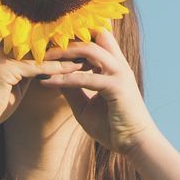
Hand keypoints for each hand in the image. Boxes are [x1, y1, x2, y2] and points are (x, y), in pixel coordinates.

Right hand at [0, 36, 81, 134]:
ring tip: (89, 55)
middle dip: (65, 42)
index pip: (34, 36)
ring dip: (67, 54)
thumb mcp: (10, 82)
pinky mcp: (4, 67)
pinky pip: (38, 66)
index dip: (57, 39)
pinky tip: (77, 70)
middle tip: (90, 44)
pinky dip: (59, 69)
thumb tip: (45, 65)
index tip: (79, 41)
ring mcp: (0, 53)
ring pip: (42, 50)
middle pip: (39, 39)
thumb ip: (25, 70)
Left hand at [34, 26, 159, 155]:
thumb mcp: (85, 106)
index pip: (98, 38)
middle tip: (45, 44)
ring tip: (44, 58)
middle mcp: (118, 65)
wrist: (135, 145)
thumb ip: (72, 90)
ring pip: (90, 50)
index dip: (77, 36)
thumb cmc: (112, 127)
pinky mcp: (116, 87)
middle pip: (96, 34)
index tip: (52, 42)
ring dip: (65, 51)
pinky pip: (85, 78)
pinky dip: (64, 79)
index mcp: (114, 67)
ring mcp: (119, 74)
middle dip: (70, 36)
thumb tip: (52, 77)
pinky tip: (47, 82)